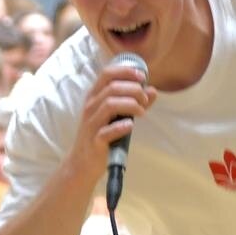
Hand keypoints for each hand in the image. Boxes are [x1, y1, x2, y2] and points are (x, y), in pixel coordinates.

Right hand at [71, 56, 156, 176]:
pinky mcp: (94, 141)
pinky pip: (107, 131)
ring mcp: (91, 124)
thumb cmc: (101, 135)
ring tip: (142, 112)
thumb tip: (152, 91)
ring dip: (131, 105)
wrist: (82, 163)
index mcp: (94, 97)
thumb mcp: (115, 116)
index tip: (142, 77)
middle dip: (134, 90)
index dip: (126, 71)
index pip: (107, 74)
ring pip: (110, 105)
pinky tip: (130, 126)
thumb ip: (134, 102)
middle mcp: (90, 107)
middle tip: (145, 100)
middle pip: (113, 88)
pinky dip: (121, 127)